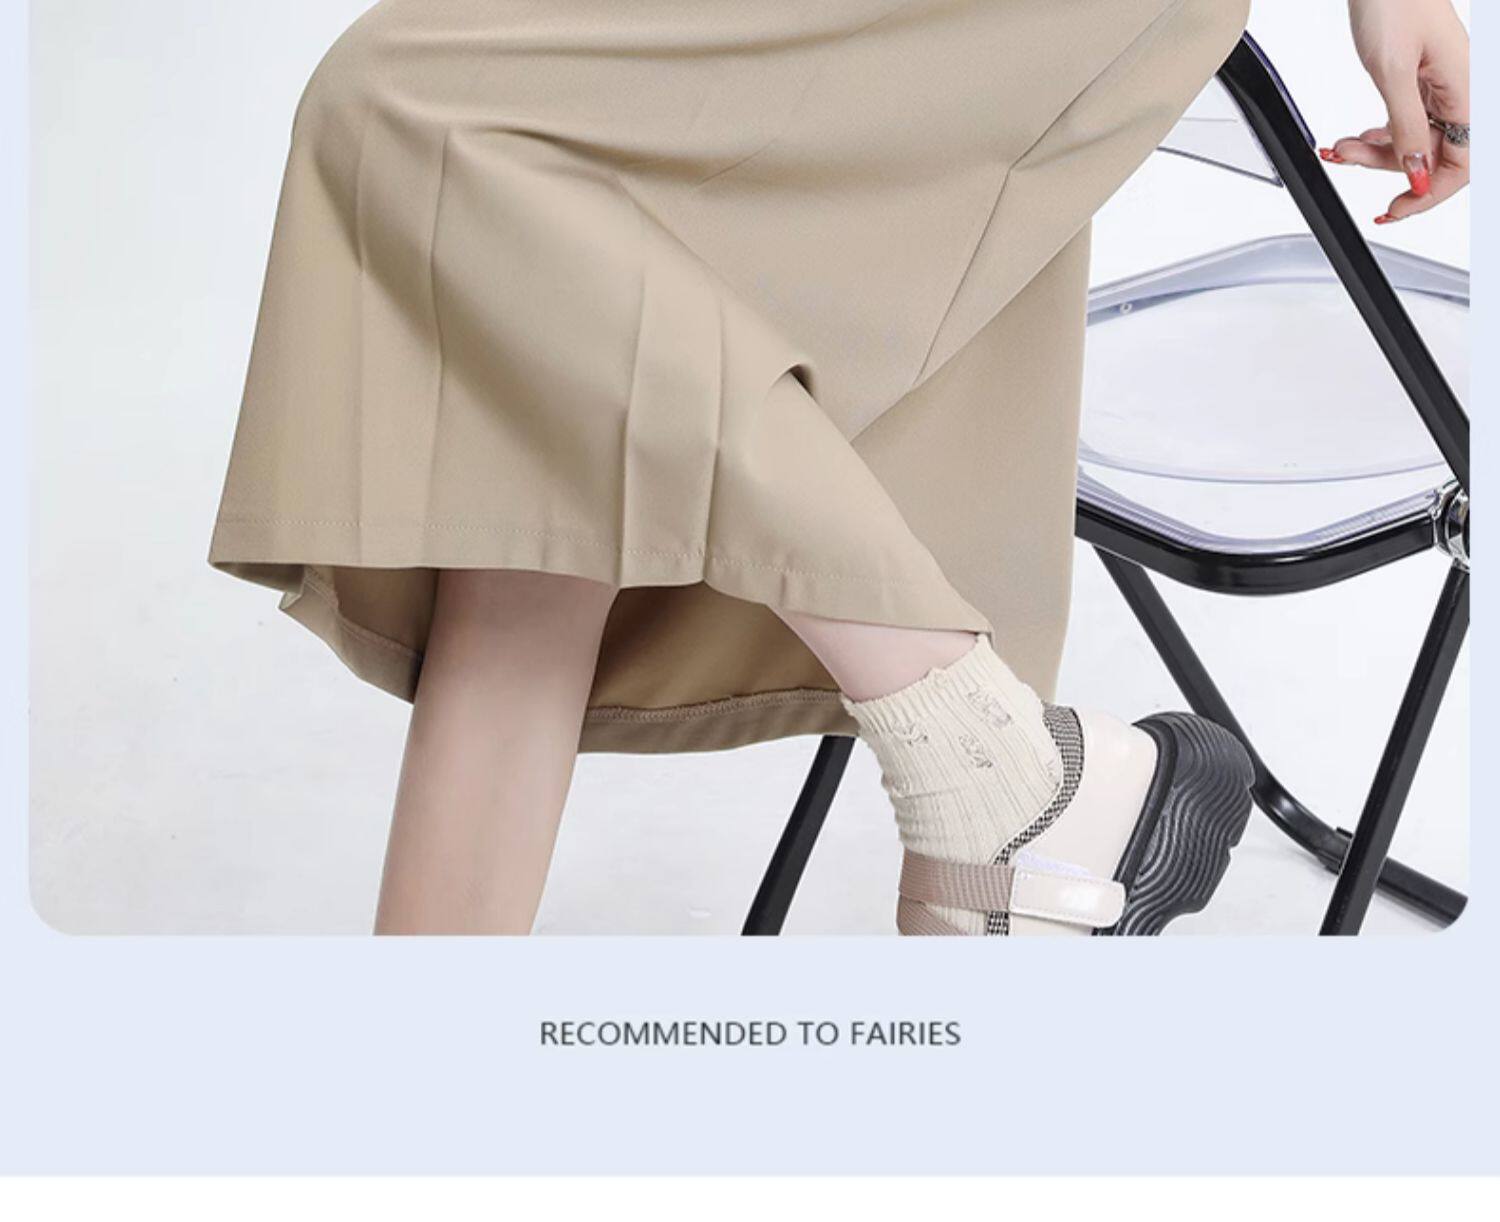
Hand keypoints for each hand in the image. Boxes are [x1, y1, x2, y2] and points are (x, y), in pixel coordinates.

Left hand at [1319, 0, 1468, 224]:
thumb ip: (1407, 127)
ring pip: (1415, 140)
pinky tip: (1356, 138)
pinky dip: (1378, 134)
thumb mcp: (1392, 74)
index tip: (1395, 208)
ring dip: (1374, 151)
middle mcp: (1462, 90)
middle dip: (1387, 166)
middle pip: (1433, 155)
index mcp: (1469, 89)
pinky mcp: (1423, 80)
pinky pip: (1407, 121)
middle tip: (1348, 159)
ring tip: (1340, 146)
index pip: (1461, 163)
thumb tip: (1417, 172)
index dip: (1428, 192)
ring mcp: (1443, 86)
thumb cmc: (1394, 3)